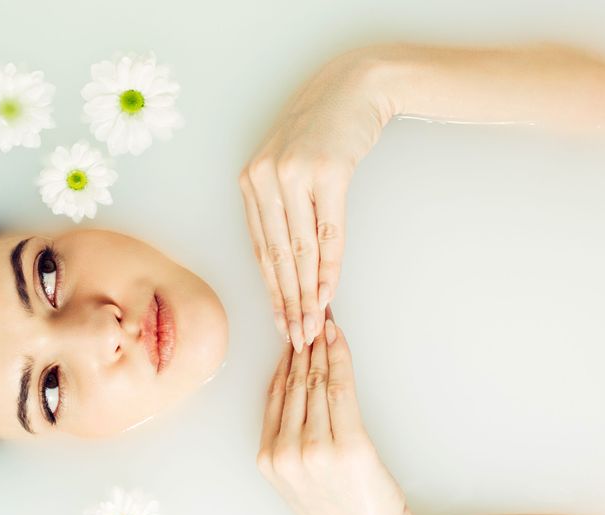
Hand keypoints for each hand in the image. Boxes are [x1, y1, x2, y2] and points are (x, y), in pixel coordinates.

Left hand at [239, 49, 397, 349]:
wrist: (353, 88)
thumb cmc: (323, 131)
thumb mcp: (290, 167)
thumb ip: (283, 209)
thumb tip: (288, 265)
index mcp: (251, 181)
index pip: (259, 249)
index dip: (271, 291)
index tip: (280, 323)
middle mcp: (265, 178)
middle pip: (276, 255)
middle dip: (287, 302)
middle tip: (296, 336)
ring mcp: (294, 174)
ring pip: (300, 249)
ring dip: (307, 293)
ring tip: (312, 324)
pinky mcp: (328, 172)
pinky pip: (329, 232)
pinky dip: (329, 267)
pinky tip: (329, 291)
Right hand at [257, 309, 420, 514]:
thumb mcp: (302, 481)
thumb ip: (292, 441)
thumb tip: (298, 391)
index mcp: (268, 461)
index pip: (274, 395)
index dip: (285, 359)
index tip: (295, 333)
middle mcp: (285, 454)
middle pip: (293, 384)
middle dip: (303, 344)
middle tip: (311, 312)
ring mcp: (315, 451)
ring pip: (314, 381)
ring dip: (320, 344)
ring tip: (325, 319)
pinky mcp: (348, 447)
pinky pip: (339, 389)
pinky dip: (338, 357)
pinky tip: (338, 338)